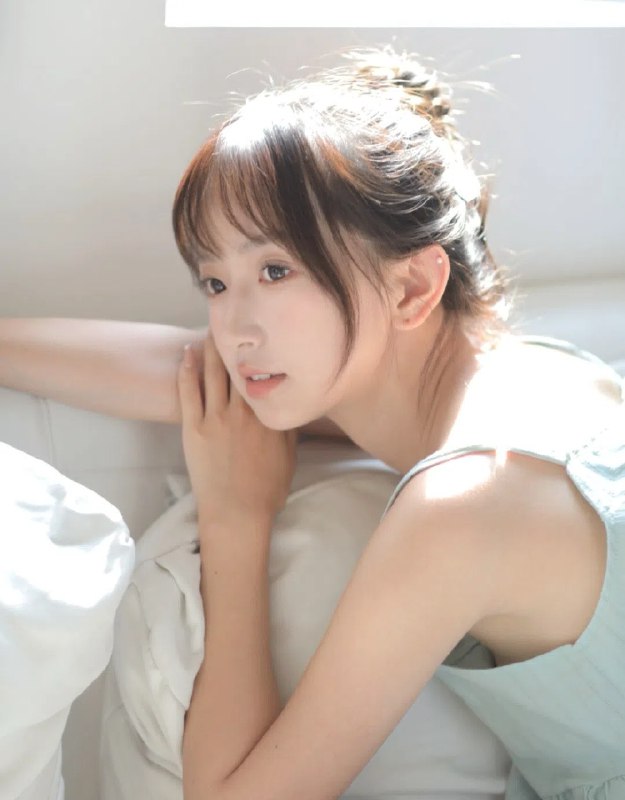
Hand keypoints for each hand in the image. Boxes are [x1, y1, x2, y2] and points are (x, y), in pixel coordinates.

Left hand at [177, 330, 297, 532]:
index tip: (260, 330)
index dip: (259, 349)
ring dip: (210, 347)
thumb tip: (290, 400)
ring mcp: (215, 417)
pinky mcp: (194, 428)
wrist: (237, 512)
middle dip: (233, 339)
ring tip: (210, 327)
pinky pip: (188, 392)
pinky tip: (187, 354)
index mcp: (265, 414)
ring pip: (212, 373)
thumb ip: (287, 423)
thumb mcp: (288, 452)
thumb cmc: (267, 487)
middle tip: (230, 316)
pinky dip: (187, 370)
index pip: (262, 372)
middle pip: (235, 365)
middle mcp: (241, 409)